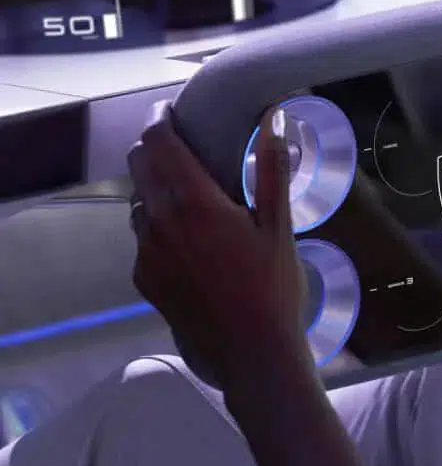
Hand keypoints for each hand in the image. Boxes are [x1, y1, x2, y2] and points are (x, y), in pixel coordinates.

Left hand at [127, 101, 311, 387]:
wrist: (251, 352)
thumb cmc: (273, 287)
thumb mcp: (279, 227)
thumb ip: (271, 171)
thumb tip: (274, 121)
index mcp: (194, 201)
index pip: (159, 142)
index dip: (161, 120)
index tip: (173, 112)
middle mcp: (160, 221)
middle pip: (140, 165)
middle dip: (155, 149)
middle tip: (181, 148)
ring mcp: (147, 252)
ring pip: (139, 201)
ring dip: (155, 189)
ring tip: (186, 197)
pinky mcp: (145, 278)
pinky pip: (143, 238)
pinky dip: (158, 227)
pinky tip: (187, 243)